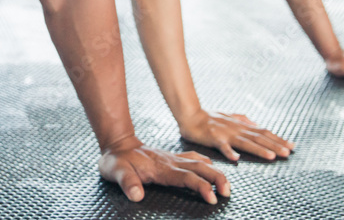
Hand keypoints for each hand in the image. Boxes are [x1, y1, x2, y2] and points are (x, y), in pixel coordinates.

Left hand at [98, 135, 230, 203]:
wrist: (117, 144)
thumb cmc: (116, 161)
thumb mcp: (115, 171)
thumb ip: (127, 183)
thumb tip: (136, 195)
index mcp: (160, 168)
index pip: (186, 177)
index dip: (200, 186)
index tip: (212, 198)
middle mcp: (170, 162)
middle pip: (200, 167)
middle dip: (216, 178)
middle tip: (228, 192)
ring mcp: (173, 159)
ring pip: (200, 162)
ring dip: (215, 172)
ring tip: (227, 185)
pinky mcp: (172, 158)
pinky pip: (194, 158)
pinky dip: (207, 163)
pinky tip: (213, 168)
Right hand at [179, 110, 293, 161]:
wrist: (189, 114)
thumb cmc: (208, 117)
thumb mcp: (229, 116)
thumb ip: (243, 119)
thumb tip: (256, 123)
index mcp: (241, 125)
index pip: (263, 132)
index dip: (278, 139)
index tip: (291, 145)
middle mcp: (237, 129)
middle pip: (258, 138)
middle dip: (275, 145)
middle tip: (288, 152)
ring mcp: (226, 134)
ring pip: (245, 142)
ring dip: (258, 149)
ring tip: (271, 156)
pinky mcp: (213, 138)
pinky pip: (222, 146)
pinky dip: (229, 152)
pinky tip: (236, 158)